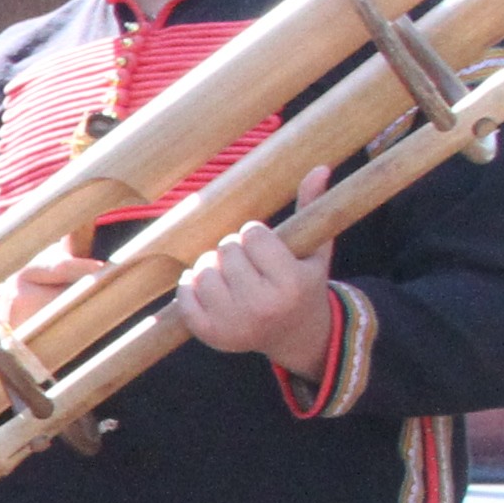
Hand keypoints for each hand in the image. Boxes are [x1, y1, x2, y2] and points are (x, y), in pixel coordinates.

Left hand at [174, 220, 339, 375]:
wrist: (296, 335)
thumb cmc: (304, 284)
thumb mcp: (315, 249)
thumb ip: (313, 208)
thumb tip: (319, 168)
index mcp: (290, 283)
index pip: (252, 235)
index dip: (254, 234)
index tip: (262, 245)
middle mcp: (261, 306)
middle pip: (226, 250)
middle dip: (233, 249)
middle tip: (246, 260)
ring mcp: (233, 323)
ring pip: (202, 271)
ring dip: (210, 265)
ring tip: (228, 273)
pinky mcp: (210, 335)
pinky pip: (184, 297)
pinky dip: (189, 285)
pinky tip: (205, 285)